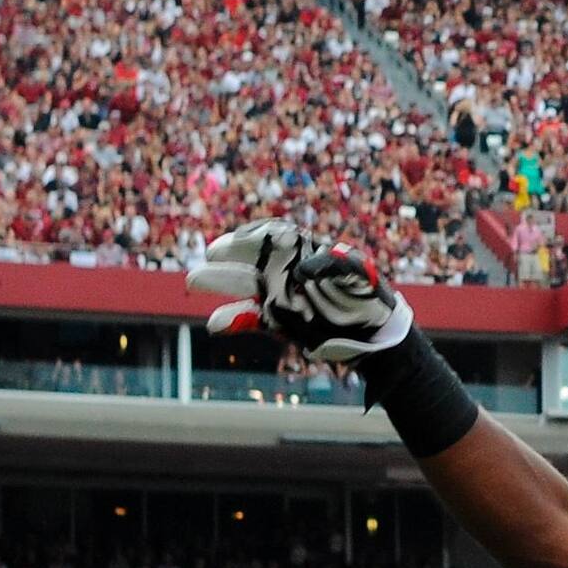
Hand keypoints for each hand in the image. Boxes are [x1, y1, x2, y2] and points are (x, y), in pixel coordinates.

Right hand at [188, 220, 413, 362]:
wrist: (374, 332)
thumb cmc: (368, 295)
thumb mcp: (359, 275)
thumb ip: (335, 265)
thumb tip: (305, 267)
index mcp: (303, 251)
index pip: (271, 237)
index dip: (253, 236)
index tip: (239, 240)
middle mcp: (285, 271)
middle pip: (250, 260)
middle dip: (228, 257)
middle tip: (207, 256)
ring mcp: (278, 295)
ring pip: (243, 286)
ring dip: (220, 283)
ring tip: (193, 281)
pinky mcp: (277, 321)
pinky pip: (251, 318)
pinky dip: (234, 319)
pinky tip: (216, 323)